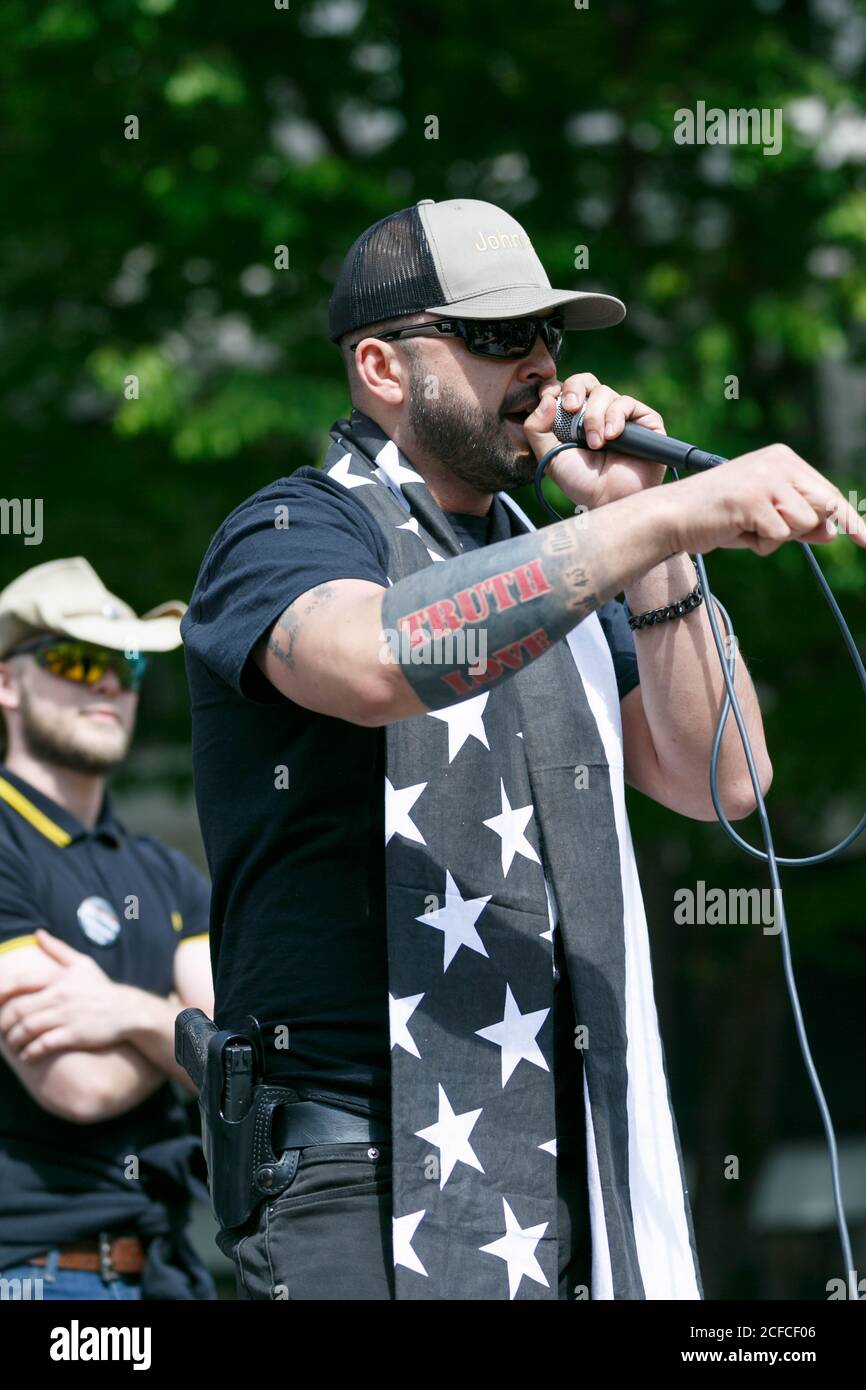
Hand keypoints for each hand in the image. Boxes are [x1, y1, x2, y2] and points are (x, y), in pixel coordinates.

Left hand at [0, 929, 130, 1059]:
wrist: (128, 1011)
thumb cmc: (101, 988)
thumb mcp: (82, 964)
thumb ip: (58, 949)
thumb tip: (37, 934)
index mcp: (58, 977)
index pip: (19, 982)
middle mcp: (59, 995)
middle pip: (19, 1010)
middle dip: (4, 1024)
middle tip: (1, 1032)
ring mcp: (66, 1015)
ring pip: (27, 1029)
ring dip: (14, 1041)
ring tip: (13, 1046)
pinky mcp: (74, 1035)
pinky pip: (43, 1045)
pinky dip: (30, 1053)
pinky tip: (27, 1056)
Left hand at [523, 373, 667, 509]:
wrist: (608, 499)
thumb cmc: (580, 482)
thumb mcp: (548, 456)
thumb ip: (537, 428)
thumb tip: (547, 397)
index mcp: (574, 419)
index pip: (565, 389)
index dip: (557, 388)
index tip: (549, 397)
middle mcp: (598, 412)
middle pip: (585, 381)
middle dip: (575, 389)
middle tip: (571, 408)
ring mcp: (621, 415)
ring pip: (604, 392)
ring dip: (596, 417)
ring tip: (596, 444)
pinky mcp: (644, 420)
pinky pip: (626, 403)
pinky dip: (615, 417)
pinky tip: (612, 437)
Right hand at [663, 443, 865, 556]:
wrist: (672, 516)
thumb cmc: (717, 516)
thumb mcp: (764, 517)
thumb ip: (799, 521)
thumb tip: (834, 531)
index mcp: (783, 458)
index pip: (827, 493)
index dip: (850, 520)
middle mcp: (778, 463)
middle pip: (822, 507)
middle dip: (802, 528)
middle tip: (763, 527)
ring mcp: (766, 481)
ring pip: (802, 524)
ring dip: (776, 538)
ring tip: (744, 527)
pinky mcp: (753, 501)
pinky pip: (779, 537)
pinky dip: (759, 544)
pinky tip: (735, 531)